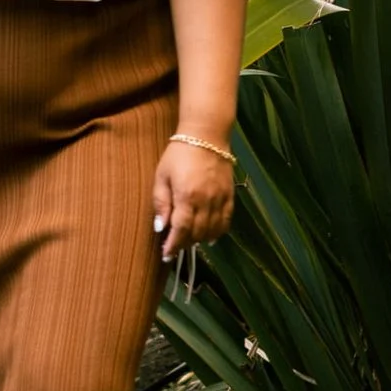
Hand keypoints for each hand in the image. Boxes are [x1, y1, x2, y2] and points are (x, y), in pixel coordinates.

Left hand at [154, 131, 236, 261]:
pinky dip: (218, 232)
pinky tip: (209, 236)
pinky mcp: (230, 196)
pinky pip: (226, 222)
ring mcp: (220, 199)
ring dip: (200, 240)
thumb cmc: (178, 154)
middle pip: (197, 234)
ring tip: (189, 240)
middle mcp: (206, 201)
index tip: (167, 254)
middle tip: (174, 246)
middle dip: (184, 244)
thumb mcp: (161, 176)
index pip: (181, 230)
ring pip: (212, 231)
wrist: (206, 136)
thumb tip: (160, 227)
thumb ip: (161, 203)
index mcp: (187, 196)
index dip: (173, 245)